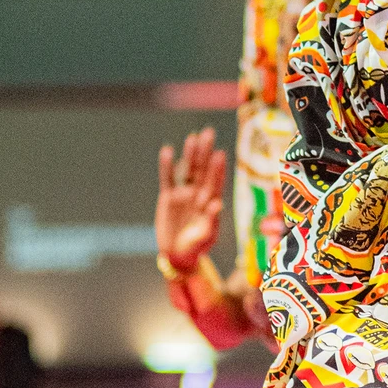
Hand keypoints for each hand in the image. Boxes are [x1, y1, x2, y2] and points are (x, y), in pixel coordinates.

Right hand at [156, 128, 226, 273]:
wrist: (178, 255)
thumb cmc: (197, 247)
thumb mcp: (206, 236)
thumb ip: (212, 220)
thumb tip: (217, 204)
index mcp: (211, 202)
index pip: (215, 181)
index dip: (217, 168)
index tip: (220, 153)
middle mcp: (198, 194)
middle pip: (203, 170)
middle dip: (205, 152)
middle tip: (208, 133)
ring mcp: (183, 194)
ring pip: (187, 170)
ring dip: (189, 154)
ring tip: (192, 138)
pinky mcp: (168, 197)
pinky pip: (167, 178)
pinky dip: (167, 165)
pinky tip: (167, 150)